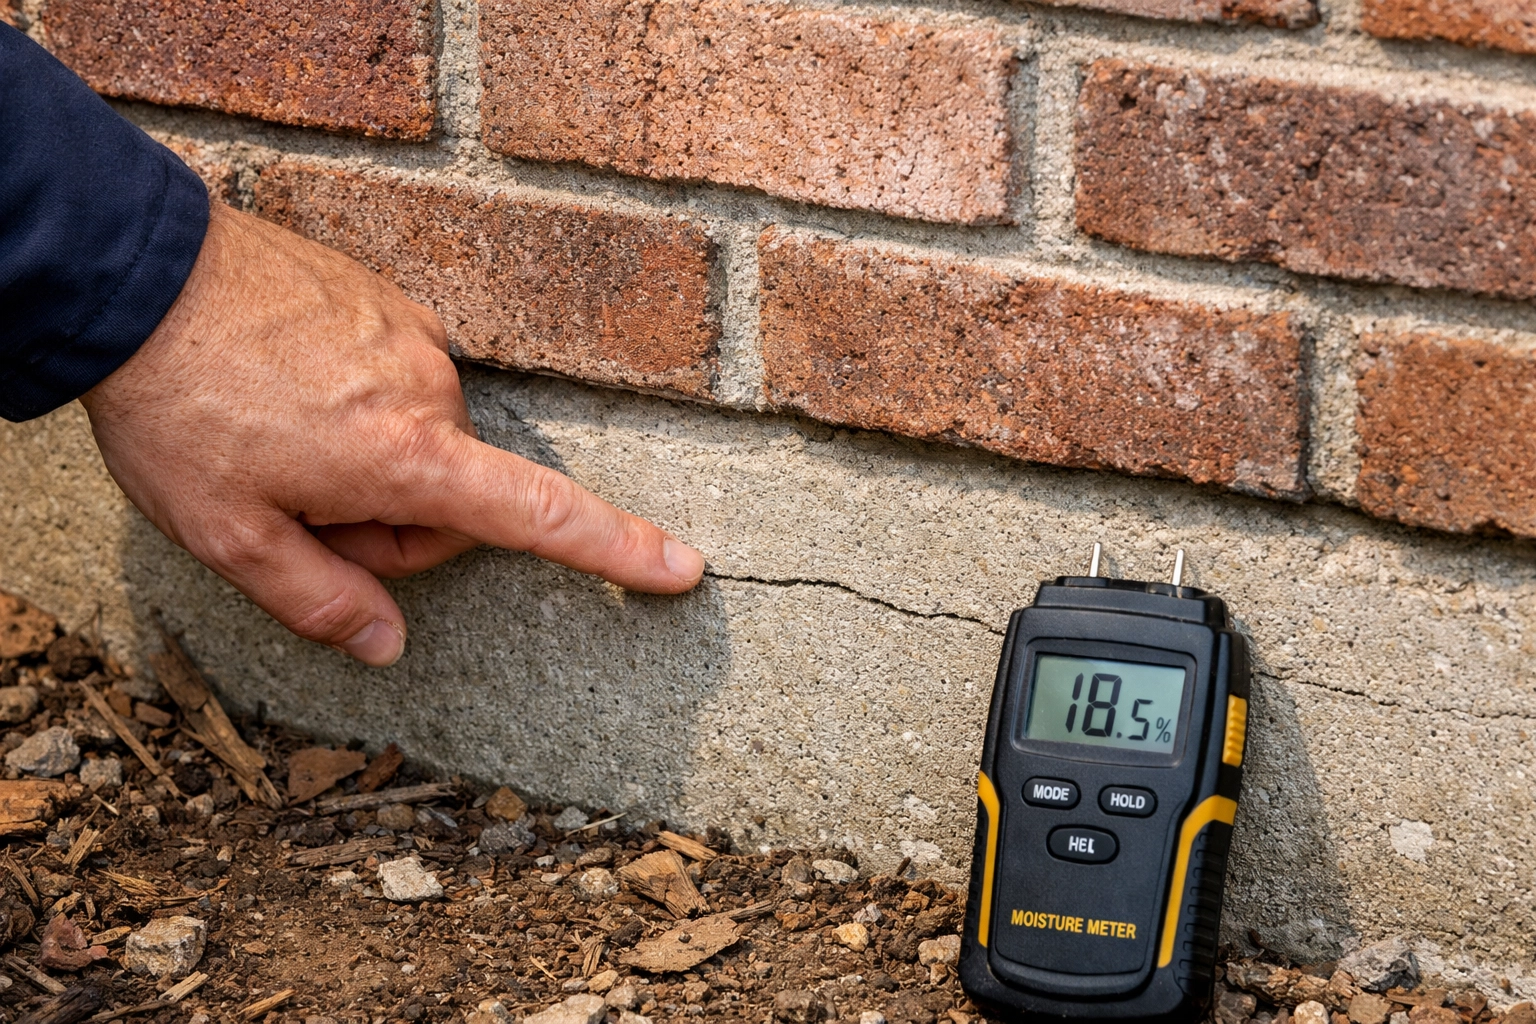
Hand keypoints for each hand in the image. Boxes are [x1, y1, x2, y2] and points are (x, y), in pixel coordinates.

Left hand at [80, 203, 703, 666]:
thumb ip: (320, 602)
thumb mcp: (229, 536)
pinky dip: (352, 404)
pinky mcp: (386, 300)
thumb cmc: (181, 409)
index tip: (682, 568)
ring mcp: (412, 336)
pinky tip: (283, 389)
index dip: (617, 550)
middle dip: (384, 519)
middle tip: (295, 505)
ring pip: (416, 438)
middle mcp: (431, 391)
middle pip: (447, 496)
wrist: (137, 272)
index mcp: (407, 456)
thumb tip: (388, 646)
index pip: (539, 516)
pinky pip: (393, 380)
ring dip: (364, 458)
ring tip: (275, 436)